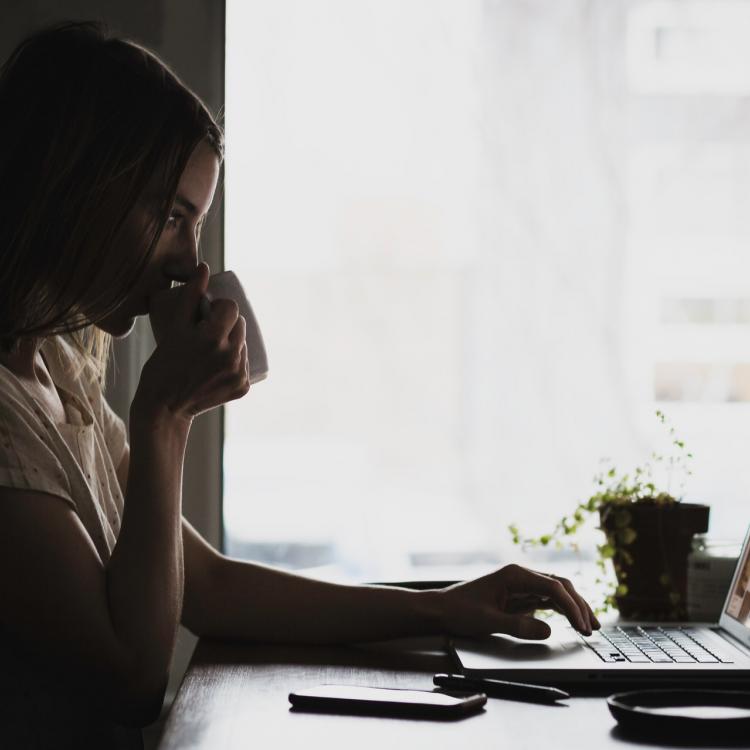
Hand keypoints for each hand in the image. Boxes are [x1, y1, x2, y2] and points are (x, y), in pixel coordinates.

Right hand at [136, 263, 249, 421]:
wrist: (164, 407)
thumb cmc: (163, 364)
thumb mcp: (174, 328)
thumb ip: (189, 296)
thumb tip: (204, 267)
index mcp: (212, 338)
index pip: (231, 308)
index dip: (220, 308)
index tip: (207, 314)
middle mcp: (231, 356)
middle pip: (240, 325)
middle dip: (226, 324)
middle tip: (207, 332)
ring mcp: (239, 373)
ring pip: (243, 344)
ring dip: (232, 342)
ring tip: (212, 349)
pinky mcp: (243, 387)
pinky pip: (245, 364)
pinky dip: (235, 362)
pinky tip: (219, 365)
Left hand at [436, 564, 599, 639]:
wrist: (442, 609)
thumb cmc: (460, 611)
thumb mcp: (488, 621)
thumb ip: (518, 625)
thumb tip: (548, 630)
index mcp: (514, 575)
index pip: (553, 587)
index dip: (571, 606)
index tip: (582, 625)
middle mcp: (520, 576)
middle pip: (559, 586)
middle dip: (579, 605)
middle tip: (593, 628)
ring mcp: (521, 585)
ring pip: (556, 592)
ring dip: (574, 607)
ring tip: (590, 626)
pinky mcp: (519, 596)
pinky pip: (547, 600)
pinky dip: (562, 610)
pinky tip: (573, 621)